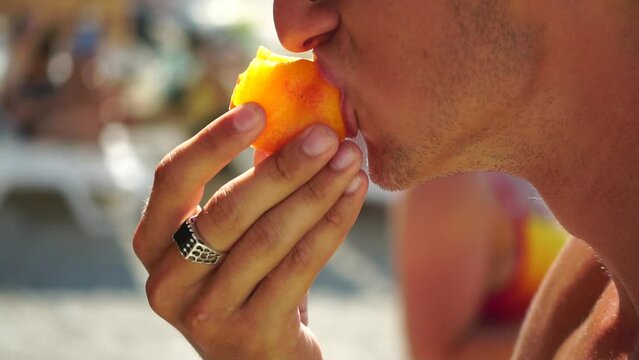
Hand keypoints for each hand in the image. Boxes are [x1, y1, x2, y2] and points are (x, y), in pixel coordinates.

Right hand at [133, 103, 367, 358]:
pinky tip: (354, 194)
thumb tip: (291, 117)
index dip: (213, 141)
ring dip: (316, 192)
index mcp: (152, 244)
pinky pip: (300, 266)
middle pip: (228, 210)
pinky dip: (332, 224)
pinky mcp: (251, 333)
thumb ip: (248, 183)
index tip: (258, 110)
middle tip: (327, 135)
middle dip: (284, 167)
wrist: (257, 357)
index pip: (172, 179)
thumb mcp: (231, 235)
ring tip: (350, 160)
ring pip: (269, 238)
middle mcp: (167, 281)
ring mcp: (206, 313)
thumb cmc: (245, 279)